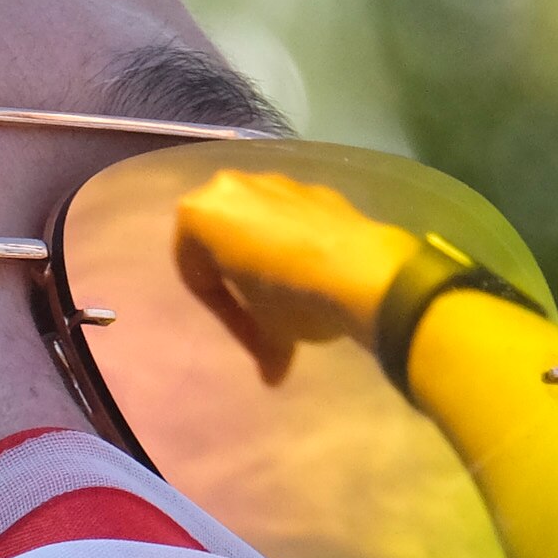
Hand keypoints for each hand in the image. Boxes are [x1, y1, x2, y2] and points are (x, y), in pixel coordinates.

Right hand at [173, 169, 419, 383]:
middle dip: (241, 278)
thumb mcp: (265, 329)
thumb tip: (272, 375)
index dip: (222, 313)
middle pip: (223, 242)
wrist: (362, 272)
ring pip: (259, 226)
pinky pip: (293, 221)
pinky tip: (318, 277)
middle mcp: (232, 188)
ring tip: (294, 298)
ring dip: (269, 259)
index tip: (251, 336)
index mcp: (199, 216)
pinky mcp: (316, 188)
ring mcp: (277, 182)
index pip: (195, 274)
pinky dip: (298, 245)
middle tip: (264, 315)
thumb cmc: (291, 299)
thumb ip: (260, 343)